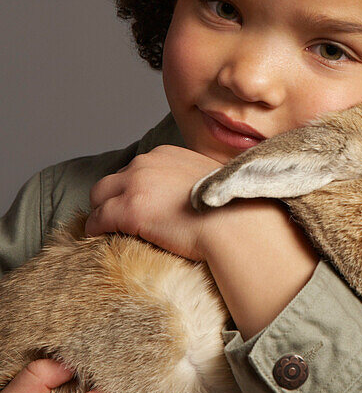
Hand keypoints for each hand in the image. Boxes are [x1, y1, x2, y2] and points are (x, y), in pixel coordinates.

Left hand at [84, 145, 221, 262]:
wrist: (234, 224)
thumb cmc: (230, 208)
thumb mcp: (209, 178)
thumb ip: (192, 178)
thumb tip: (192, 195)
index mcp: (165, 153)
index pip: (135, 168)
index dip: (134, 188)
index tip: (139, 205)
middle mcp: (146, 163)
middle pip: (113, 180)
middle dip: (114, 198)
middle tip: (119, 220)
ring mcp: (135, 185)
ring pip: (99, 196)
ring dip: (102, 212)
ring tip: (108, 230)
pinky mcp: (128, 210)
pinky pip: (97, 219)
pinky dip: (96, 229)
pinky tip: (102, 239)